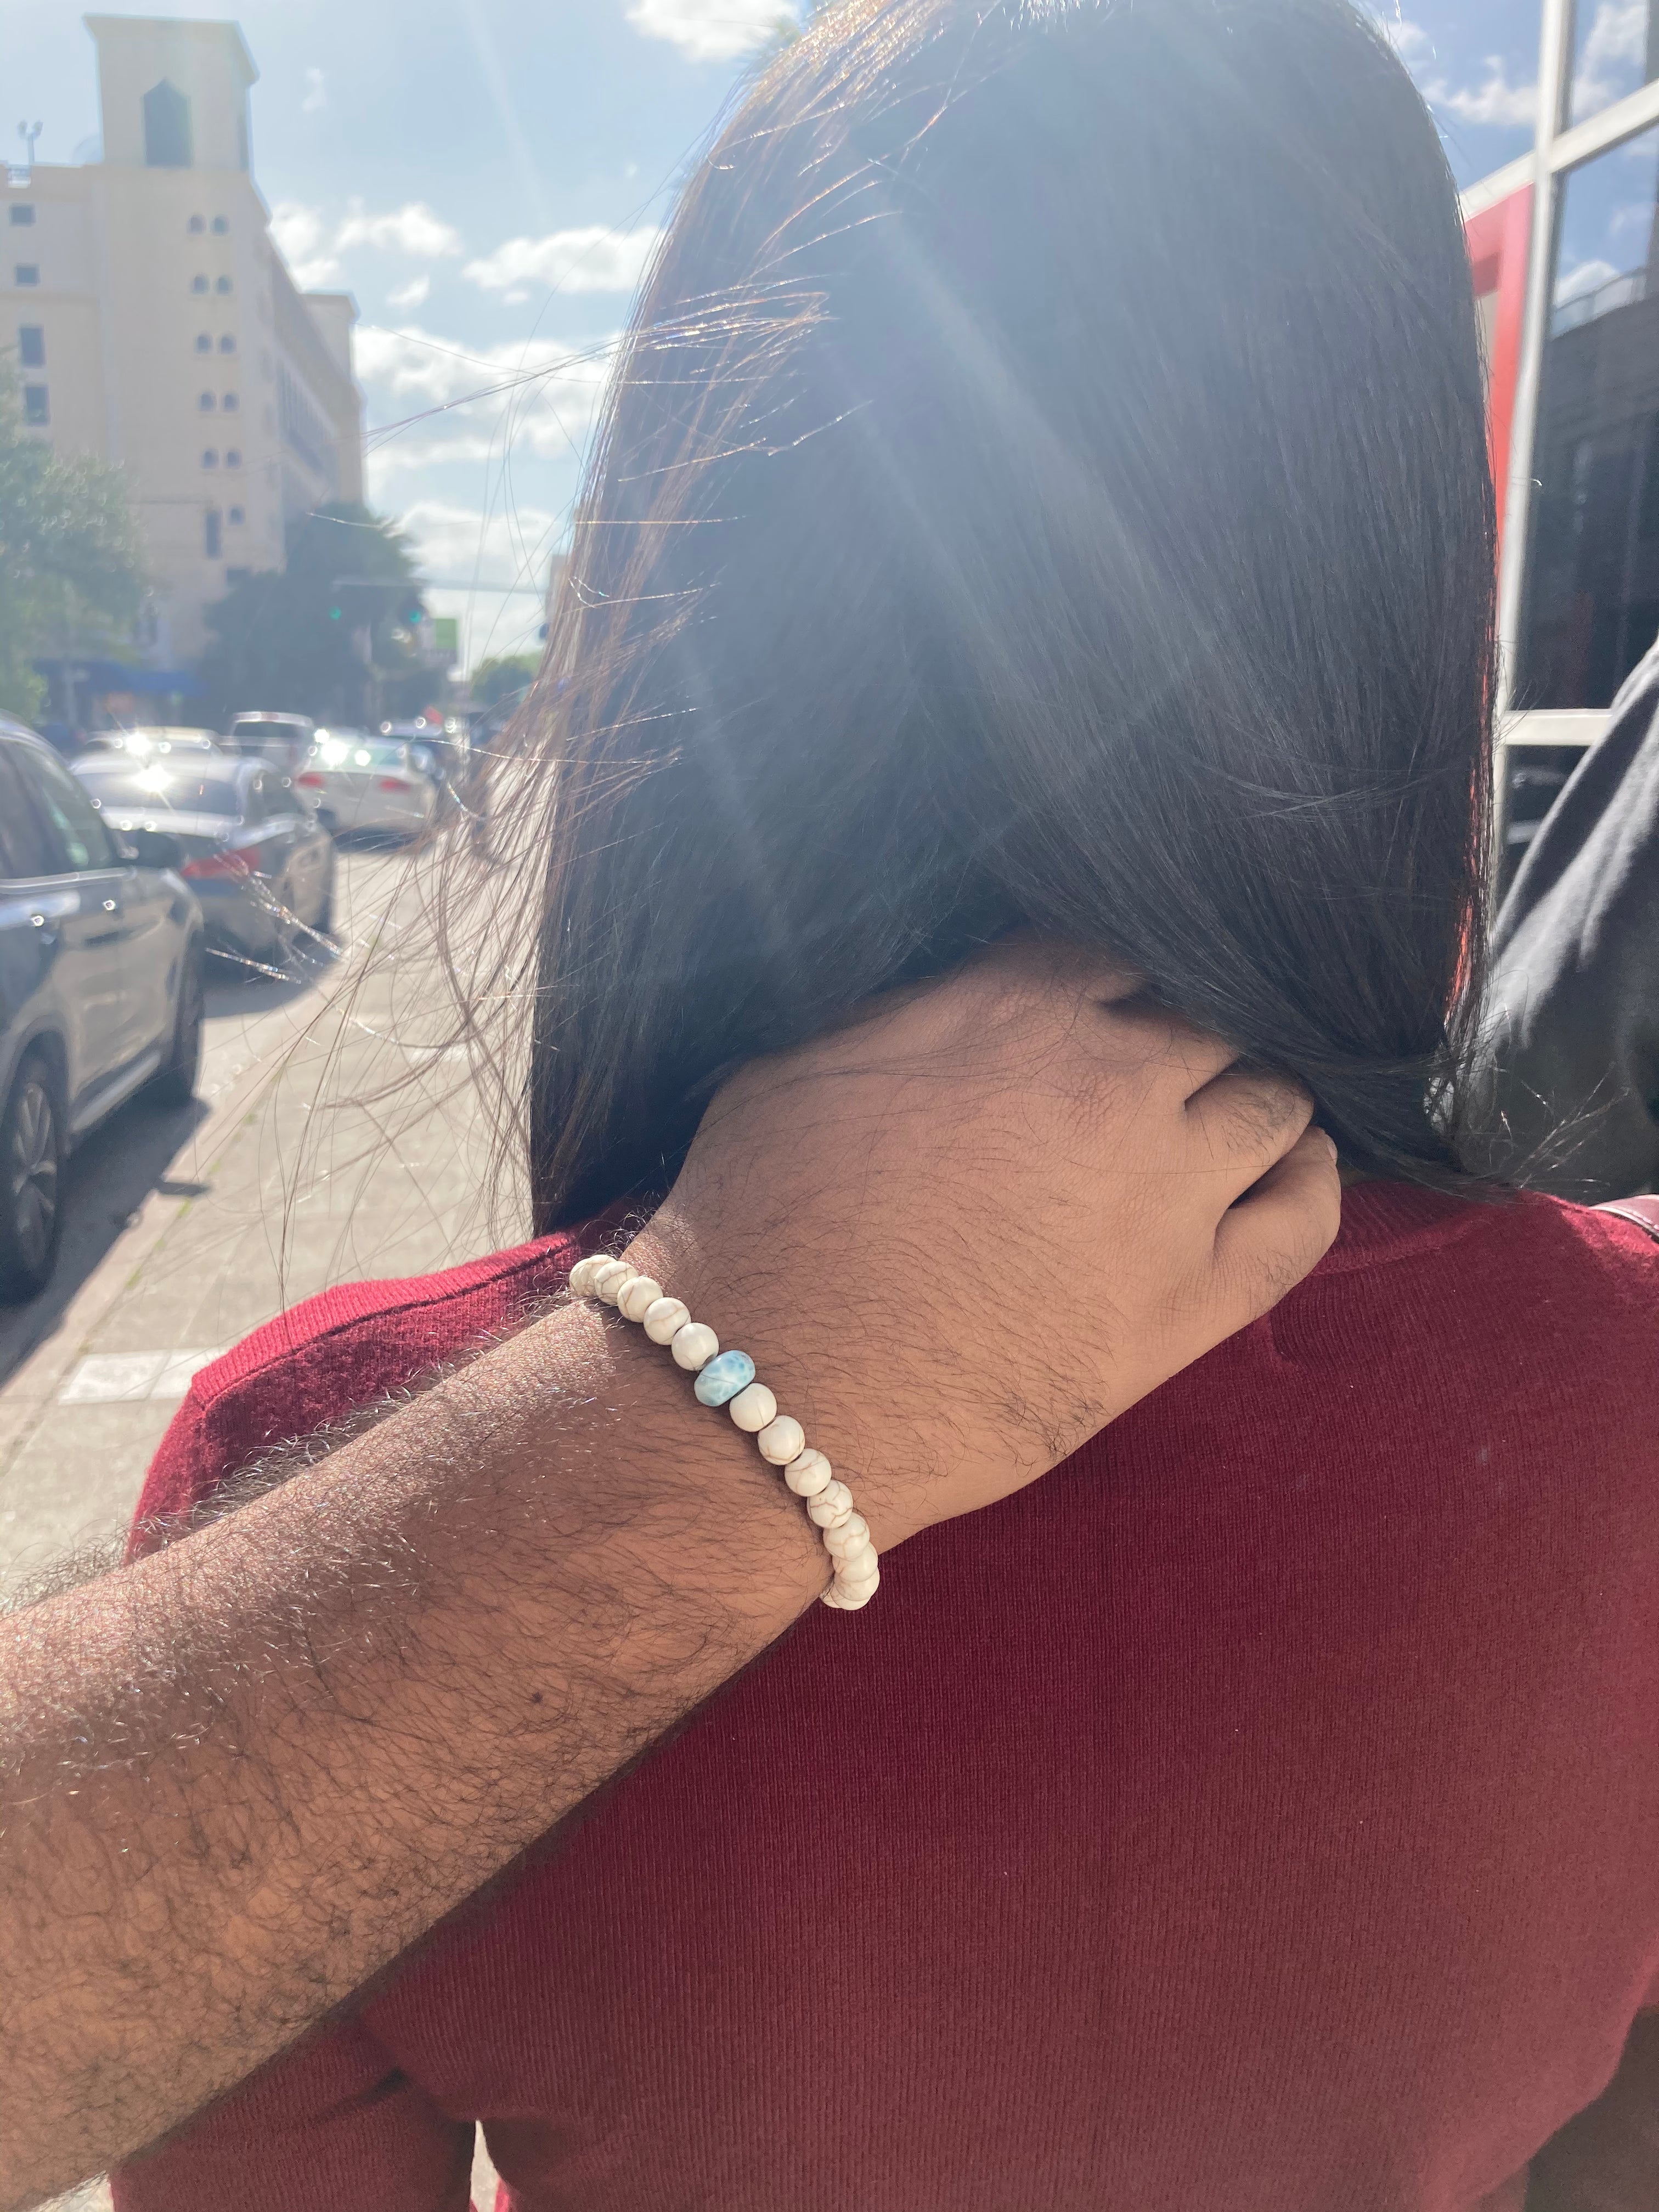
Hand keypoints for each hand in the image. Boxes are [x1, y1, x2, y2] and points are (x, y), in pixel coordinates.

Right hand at [622, 938, 1338, 1551]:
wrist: (771, 1394)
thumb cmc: (754, 1233)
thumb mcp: (798, 1070)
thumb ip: (902, 1020)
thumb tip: (945, 1012)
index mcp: (1014, 1007)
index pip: (1115, 961)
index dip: (1110, 997)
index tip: (1099, 1030)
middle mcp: (1111, 1079)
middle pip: (1203, 1027)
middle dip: (1178, 1052)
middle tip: (1146, 1097)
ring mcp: (1164, 1192)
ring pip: (1270, 1104)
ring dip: (1250, 1106)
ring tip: (1228, 1130)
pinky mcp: (1188, 1303)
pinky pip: (1305, 1218)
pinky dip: (1311, 1182)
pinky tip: (1294, 1175)